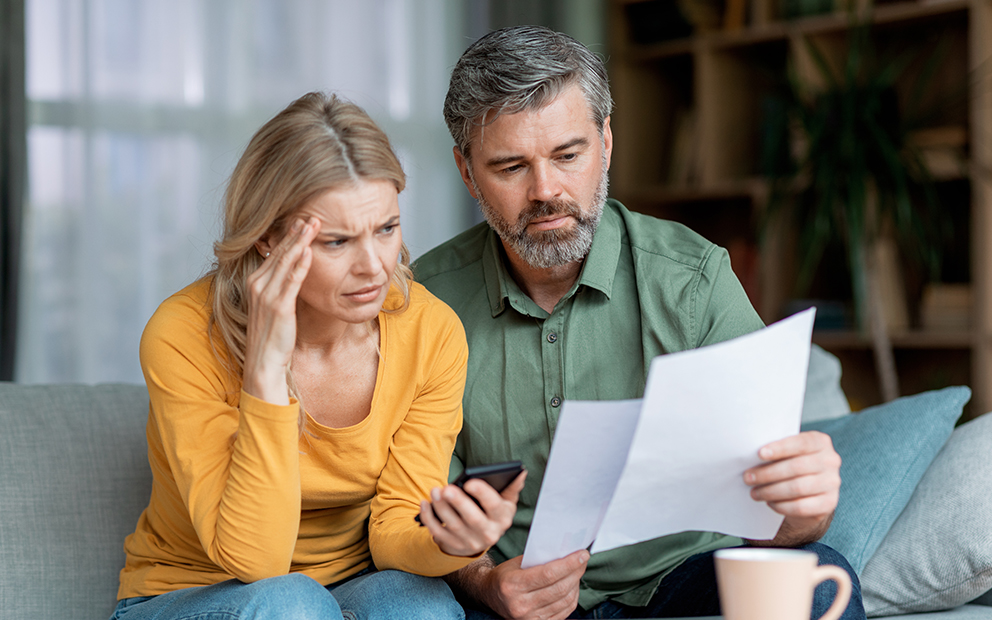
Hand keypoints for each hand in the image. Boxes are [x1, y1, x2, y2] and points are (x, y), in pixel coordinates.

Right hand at [242, 217, 319, 403]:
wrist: (264, 363)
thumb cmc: (273, 337)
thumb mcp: (276, 306)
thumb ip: (283, 288)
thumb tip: (297, 272)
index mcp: (256, 282)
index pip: (274, 252)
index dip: (289, 235)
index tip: (302, 219)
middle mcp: (258, 285)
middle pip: (279, 251)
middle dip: (295, 231)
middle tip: (311, 213)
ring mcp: (266, 295)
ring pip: (285, 261)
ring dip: (300, 241)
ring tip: (313, 224)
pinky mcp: (278, 307)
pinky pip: (291, 281)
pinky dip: (300, 265)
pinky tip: (309, 251)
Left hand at [419, 471, 525, 556]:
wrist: (479, 539)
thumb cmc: (492, 513)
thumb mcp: (505, 502)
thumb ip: (511, 487)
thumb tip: (521, 472)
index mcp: (502, 519)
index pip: (494, 506)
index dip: (482, 494)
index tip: (470, 482)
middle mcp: (488, 534)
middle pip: (472, 519)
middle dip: (459, 503)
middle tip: (446, 488)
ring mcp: (470, 542)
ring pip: (453, 525)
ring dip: (442, 508)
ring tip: (435, 491)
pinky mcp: (453, 546)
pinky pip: (438, 533)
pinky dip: (429, 519)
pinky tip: (425, 504)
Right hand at [481, 552, 587, 619]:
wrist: (490, 596)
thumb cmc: (505, 575)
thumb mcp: (516, 563)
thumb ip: (539, 559)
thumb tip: (567, 551)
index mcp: (513, 585)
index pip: (548, 574)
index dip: (569, 564)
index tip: (582, 554)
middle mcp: (520, 604)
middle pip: (559, 588)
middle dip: (576, 572)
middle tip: (584, 560)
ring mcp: (529, 617)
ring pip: (564, 600)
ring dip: (576, 584)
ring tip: (578, 571)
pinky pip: (563, 611)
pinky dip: (572, 597)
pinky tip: (572, 585)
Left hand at [744, 430, 840, 545]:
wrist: (810, 492)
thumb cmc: (792, 465)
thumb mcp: (788, 453)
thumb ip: (776, 451)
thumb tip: (748, 455)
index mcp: (820, 442)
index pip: (801, 443)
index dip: (780, 448)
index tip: (759, 454)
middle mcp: (831, 461)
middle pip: (796, 467)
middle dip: (768, 473)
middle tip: (748, 478)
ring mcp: (832, 483)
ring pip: (798, 488)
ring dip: (771, 491)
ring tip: (754, 492)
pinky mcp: (829, 503)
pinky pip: (802, 506)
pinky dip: (782, 505)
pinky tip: (770, 503)